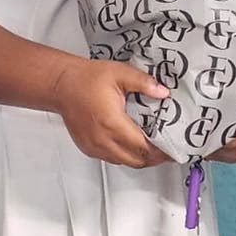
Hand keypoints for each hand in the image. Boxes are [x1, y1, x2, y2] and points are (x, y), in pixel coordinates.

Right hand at [51, 58, 172, 168]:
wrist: (61, 85)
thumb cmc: (86, 79)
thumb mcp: (120, 73)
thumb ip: (144, 82)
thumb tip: (163, 92)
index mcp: (113, 123)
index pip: (144, 148)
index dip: (162, 152)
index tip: (174, 149)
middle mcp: (103, 139)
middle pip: (137, 160)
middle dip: (155, 158)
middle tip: (168, 149)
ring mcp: (94, 146)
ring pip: (125, 162)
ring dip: (140, 158)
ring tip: (153, 147)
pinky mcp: (89, 148)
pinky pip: (112, 159)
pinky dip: (125, 155)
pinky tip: (132, 144)